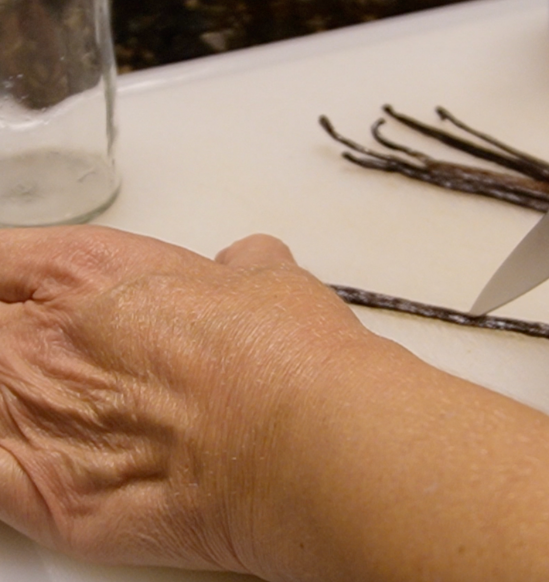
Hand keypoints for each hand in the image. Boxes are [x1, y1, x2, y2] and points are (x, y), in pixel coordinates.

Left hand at [0, 226, 371, 576]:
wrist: (302, 440)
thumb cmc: (282, 354)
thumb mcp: (268, 279)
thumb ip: (242, 266)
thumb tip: (245, 266)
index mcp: (87, 271)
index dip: (9, 277)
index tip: (23, 291)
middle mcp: (44, 342)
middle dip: (15, 341)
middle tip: (60, 355)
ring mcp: (36, 420)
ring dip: (16, 401)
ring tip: (75, 403)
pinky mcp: (46, 498)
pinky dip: (8, 459)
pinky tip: (48, 455)